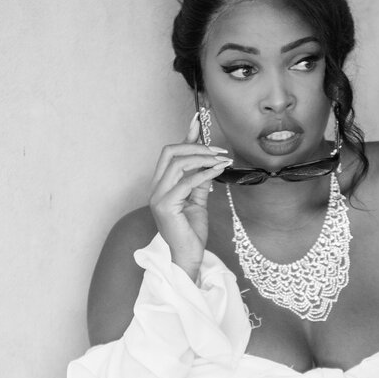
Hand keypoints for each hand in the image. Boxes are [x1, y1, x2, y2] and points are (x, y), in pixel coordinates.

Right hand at [149, 115, 231, 281]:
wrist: (187, 257)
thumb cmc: (191, 233)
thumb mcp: (198, 202)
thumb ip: (200, 182)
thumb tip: (210, 163)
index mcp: (161, 186)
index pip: (170, 154)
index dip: (185, 135)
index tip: (198, 120)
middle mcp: (155, 189)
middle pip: (170, 152)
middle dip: (196, 146)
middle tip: (219, 150)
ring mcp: (158, 197)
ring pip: (178, 163)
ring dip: (203, 157)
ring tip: (223, 160)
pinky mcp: (165, 206)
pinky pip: (186, 181)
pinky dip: (204, 172)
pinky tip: (218, 170)